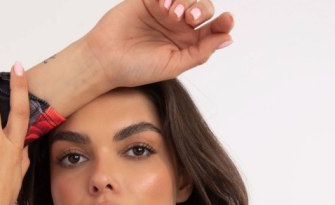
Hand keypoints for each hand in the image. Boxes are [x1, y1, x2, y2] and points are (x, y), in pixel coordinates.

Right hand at [84, 0, 234, 88]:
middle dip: (201, 9)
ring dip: (186, 0)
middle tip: (189, 18)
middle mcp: (178, 26)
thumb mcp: (173, 65)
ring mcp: (165, 11)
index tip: (227, 20)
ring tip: (171, 12)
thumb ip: (200, 52)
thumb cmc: (136, 68)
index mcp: (187, 44)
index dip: (223, 23)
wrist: (105, 59)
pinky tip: (162, 4)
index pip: (213, 30)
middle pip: (204, 8)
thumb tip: (228, 39)